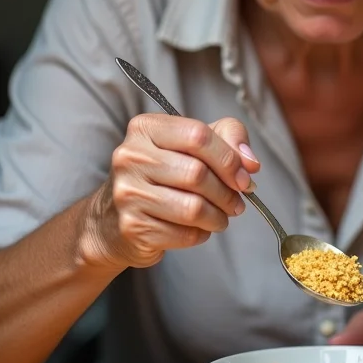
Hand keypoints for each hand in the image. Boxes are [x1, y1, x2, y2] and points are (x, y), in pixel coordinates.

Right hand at [81, 114, 259, 270]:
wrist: (111, 219)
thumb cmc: (162, 173)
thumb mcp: (191, 143)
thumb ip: (227, 138)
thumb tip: (250, 162)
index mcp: (145, 128)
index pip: (198, 136)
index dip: (229, 158)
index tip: (245, 175)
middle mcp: (130, 157)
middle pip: (198, 173)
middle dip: (227, 192)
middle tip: (237, 201)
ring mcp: (128, 193)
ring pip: (193, 207)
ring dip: (219, 217)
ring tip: (222, 217)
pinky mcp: (132, 227)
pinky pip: (184, 233)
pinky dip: (201, 234)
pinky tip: (199, 228)